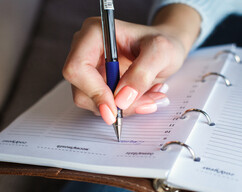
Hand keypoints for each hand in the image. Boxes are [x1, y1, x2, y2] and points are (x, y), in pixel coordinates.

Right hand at [63, 4, 200, 124]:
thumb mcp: (161, 53)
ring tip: (149, 96)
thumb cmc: (162, 43)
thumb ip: (142, 73)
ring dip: (124, 108)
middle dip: (115, 104)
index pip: (77, 68)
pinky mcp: (95, 85)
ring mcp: (89, 70)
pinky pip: (102, 106)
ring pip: (93, 103)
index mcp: (94, 34)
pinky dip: (124, 108)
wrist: (164, 51)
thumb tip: (121, 99)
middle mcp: (85, 51)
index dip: (94, 91)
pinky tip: (141, 97)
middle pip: (82, 90)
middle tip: (145, 102)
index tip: (116, 108)